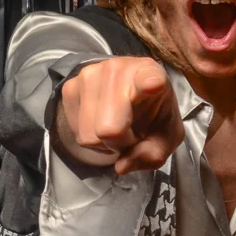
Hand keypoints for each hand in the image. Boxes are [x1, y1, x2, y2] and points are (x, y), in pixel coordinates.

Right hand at [56, 57, 183, 174]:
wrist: (132, 96)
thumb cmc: (154, 114)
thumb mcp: (166, 137)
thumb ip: (152, 154)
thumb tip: (122, 166)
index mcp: (152, 75)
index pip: (150, 78)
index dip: (150, 84)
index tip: (153, 85)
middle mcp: (118, 69)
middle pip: (110, 128)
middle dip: (121, 142)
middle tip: (132, 134)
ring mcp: (89, 75)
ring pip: (89, 134)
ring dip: (104, 141)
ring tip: (118, 127)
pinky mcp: (69, 86)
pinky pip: (76, 131)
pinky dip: (90, 135)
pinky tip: (101, 122)